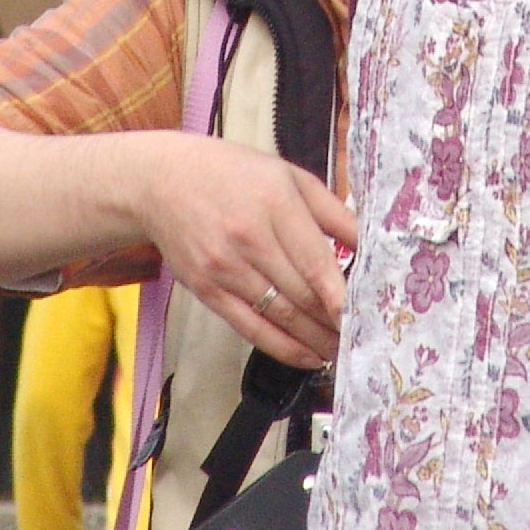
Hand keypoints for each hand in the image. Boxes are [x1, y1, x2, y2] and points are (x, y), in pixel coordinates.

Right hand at [125, 130, 355, 367]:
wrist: (159, 181)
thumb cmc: (231, 173)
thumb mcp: (287, 174)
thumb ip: (331, 210)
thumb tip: (370, 243)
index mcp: (274, 202)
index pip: (314, 260)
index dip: (340, 295)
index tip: (364, 316)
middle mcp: (248, 237)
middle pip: (301, 292)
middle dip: (335, 321)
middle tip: (363, 337)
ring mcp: (224, 267)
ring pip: (280, 315)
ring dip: (315, 340)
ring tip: (343, 351)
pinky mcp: (207, 290)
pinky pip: (250, 328)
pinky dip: (282, 347)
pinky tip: (308, 356)